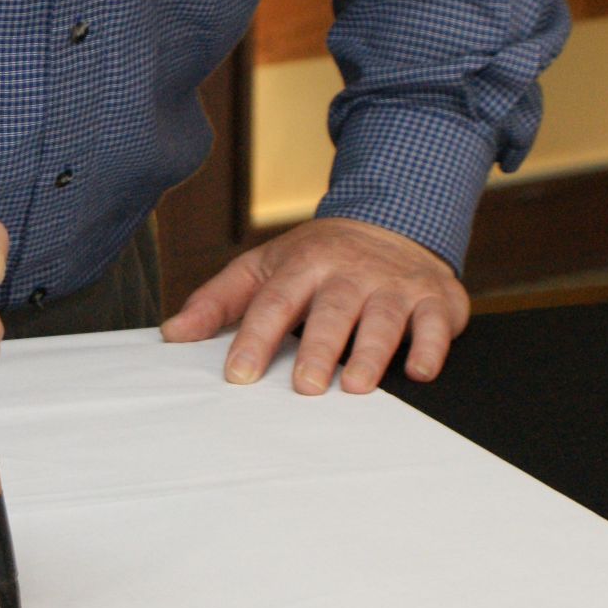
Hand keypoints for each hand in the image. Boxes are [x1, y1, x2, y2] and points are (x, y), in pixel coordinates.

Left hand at [161, 216, 468, 394]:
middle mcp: (349, 272)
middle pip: (332, 310)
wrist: (393, 220)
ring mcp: (393, 285)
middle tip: (306, 387)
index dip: (255, 337)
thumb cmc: (319, 258)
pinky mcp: (435, 298)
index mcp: (304, 263)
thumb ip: (219, 300)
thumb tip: (171, 334)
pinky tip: (419, 372)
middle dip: (319, 347)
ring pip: (384, 318)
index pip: (274, 301)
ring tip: (357, 386)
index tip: (238, 375)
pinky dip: (430, 347)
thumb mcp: (266, 266)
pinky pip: (436, 323)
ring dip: (372, 352)